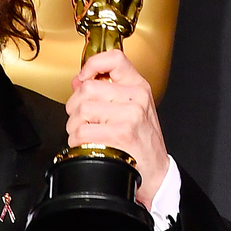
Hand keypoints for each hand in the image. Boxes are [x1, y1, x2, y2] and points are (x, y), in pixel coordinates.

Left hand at [65, 50, 168, 208]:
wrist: (156, 172)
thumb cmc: (141, 141)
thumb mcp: (131, 108)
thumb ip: (106, 91)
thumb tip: (78, 81)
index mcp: (138, 87)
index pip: (114, 59)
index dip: (92, 64)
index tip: (83, 77)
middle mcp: (136, 98)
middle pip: (87, 88)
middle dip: (75, 106)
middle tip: (82, 118)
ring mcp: (130, 115)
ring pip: (82, 109)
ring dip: (75, 126)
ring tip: (86, 133)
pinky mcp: (121, 134)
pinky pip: (83, 131)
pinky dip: (77, 141)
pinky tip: (88, 144)